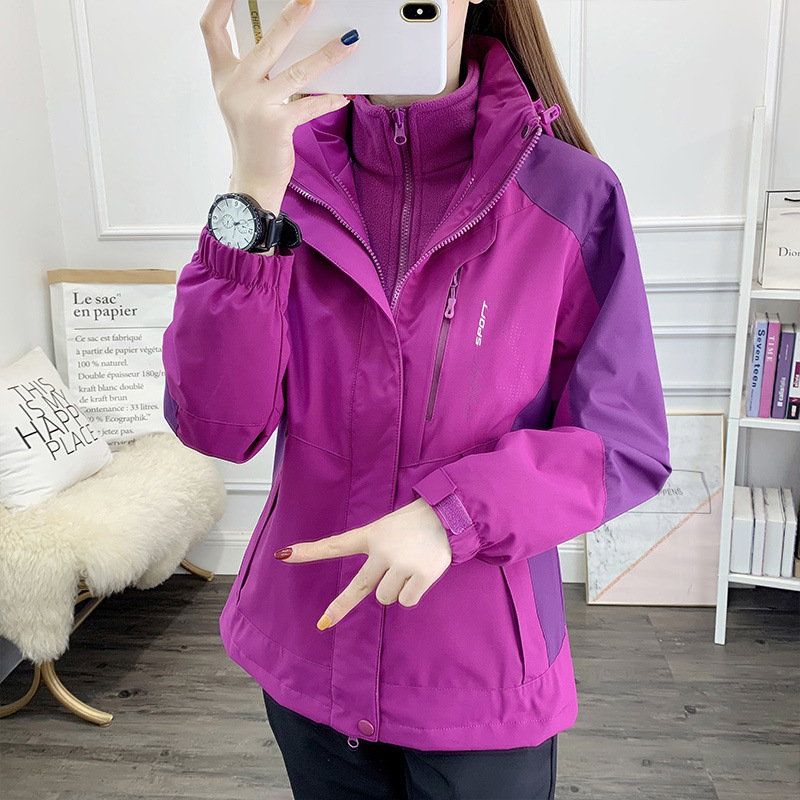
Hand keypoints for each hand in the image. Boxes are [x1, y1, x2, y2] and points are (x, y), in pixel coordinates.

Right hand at [199, 0, 358, 203]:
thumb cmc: (252, 140)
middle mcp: (235, 87)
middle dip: (290, 18)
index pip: (212, 30)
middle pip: (265, 43)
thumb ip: (257, 74)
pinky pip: (310, 105)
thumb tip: (292, 47)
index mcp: (224, 77)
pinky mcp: (277, 124)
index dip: (219, 2)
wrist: (251, 179)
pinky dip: (330, 99)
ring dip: (326, 55)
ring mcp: (256, 105)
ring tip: (347, 41)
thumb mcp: (244, 101)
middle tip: (308, 1)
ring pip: (297, 72)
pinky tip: (345, 94)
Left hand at [273, 498, 452, 628]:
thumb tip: (374, 588)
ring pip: (386, 597)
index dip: (309, 551)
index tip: (283, 555)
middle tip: (325, 623)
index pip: (335, 544)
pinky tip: (422, 572)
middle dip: (341, 606)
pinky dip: (413, 592)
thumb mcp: (389, 527)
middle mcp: (382, 551)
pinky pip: (407, 600)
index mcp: (371, 535)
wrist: (450, 516)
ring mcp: (401, 564)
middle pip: (358, 588)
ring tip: (410, 565)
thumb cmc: (417, 523)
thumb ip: (377, 550)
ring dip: (396, 588)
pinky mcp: (420, 576)